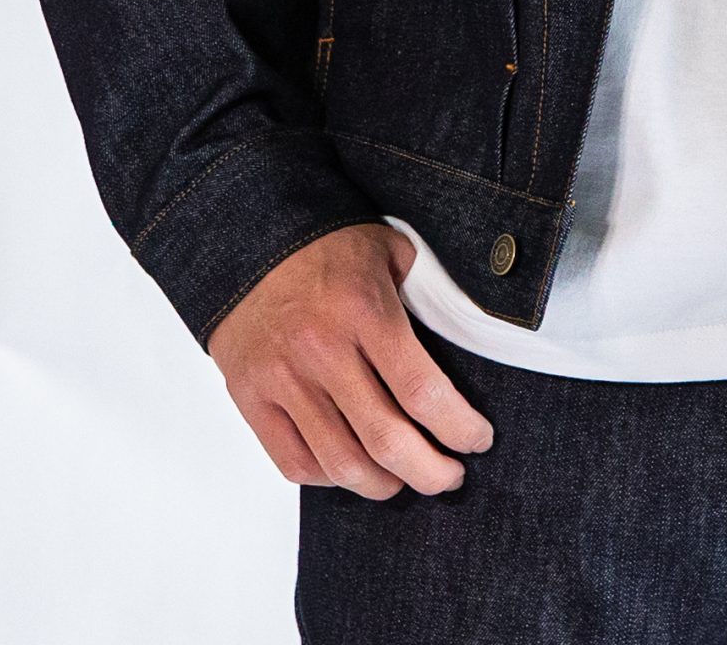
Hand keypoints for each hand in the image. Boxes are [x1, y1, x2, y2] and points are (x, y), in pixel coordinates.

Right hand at [207, 221, 494, 497]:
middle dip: (430, 472)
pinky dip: (332, 479)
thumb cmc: (327, 246)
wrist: (247, 240)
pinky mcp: (252, 399)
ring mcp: (283, 379)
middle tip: (450, 476)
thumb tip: (464, 333)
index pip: (422, 391)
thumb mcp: (389, 248)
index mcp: (364, 310)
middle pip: (386, 440)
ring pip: (342, 464)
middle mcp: (322, 350)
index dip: (459, 428)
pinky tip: (354, 469)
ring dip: (384, 485)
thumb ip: (425, 291)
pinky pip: (296, 463)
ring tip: (405, 479)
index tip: (479, 440)